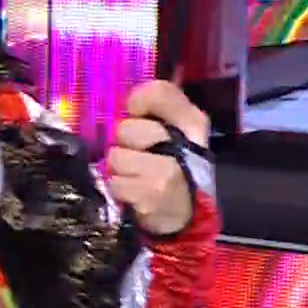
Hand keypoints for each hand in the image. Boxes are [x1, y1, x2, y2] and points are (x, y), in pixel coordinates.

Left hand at [106, 80, 210, 236]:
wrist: (184, 214)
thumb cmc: (170, 166)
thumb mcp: (172, 133)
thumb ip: (151, 112)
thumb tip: (120, 101)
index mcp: (192, 122)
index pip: (161, 92)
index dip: (137, 99)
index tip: (132, 111)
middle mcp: (186, 143)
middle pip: (127, 127)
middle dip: (123, 142)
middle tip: (136, 154)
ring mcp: (169, 171)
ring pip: (117, 156)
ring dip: (118, 168)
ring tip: (134, 175)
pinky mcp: (153, 195)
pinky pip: (115, 182)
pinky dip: (118, 188)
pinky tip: (134, 192)